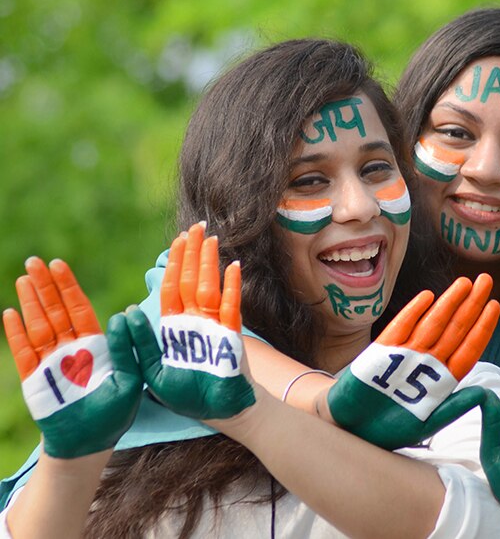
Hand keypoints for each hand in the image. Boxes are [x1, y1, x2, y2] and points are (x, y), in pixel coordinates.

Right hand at [2, 257, 142, 457]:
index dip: (68, 287)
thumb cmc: (116, 413)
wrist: (90, 443)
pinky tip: (10, 313)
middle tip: (35, 261)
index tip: (58, 265)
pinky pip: (24, 352)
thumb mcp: (131, 379)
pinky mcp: (35, 379)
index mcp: (96, 345)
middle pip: (56, 311)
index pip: (79, 309)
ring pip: (38, 325)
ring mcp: (50, 362)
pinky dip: (16, 333)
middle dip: (45, 286)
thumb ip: (127, 349)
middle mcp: (71, 349)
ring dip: (30, 303)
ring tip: (24, 278)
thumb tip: (121, 314)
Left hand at [139, 222, 254, 419]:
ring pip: (209, 287)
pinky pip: (231, 308)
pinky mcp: (230, 337)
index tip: (177, 240)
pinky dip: (232, 287)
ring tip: (211, 239)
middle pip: (192, 280)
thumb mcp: (152, 372)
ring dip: (209, 263)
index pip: (172, 287)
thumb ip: (141, 344)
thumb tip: (127, 312)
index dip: (174, 263)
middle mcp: (194, 322)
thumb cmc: (187, 395)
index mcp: (173, 327)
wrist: (220, 412)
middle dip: (192, 253)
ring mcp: (214, 327)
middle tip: (197, 226)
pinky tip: (233, 267)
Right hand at [328, 274, 499, 449]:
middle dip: (470, 305)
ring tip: (465, 283)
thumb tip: (483, 394)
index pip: (468, 348)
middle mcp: (427, 362)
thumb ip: (454, 408)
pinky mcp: (381, 352)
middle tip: (486, 280)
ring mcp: (405, 354)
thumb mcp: (428, 423)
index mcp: (442, 379)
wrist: (354, 428)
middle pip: (454, 329)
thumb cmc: (391, 428)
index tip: (495, 306)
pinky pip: (400, 328)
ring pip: (432, 324)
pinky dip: (413, 312)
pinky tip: (427, 297)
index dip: (482, 328)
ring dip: (448, 303)